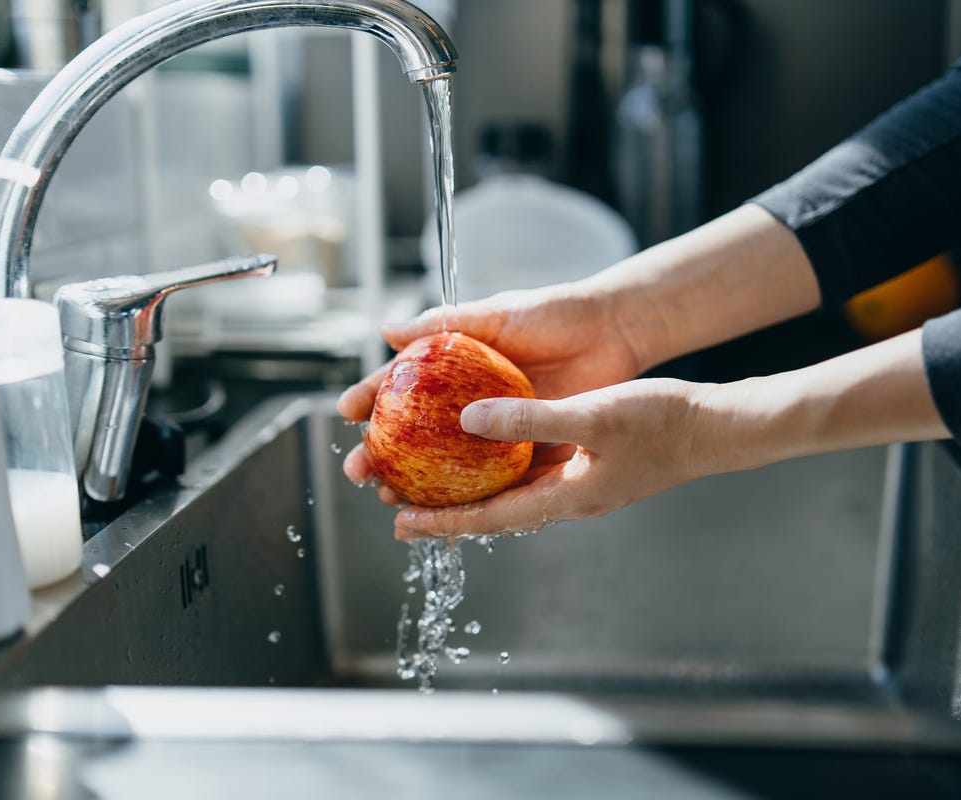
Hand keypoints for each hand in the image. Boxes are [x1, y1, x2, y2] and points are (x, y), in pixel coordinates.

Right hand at [338, 284, 645, 503]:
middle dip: (384, 454)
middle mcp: (473, 399)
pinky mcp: (531, 444)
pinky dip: (470, 494)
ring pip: (450, 462)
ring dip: (418, 483)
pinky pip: (495, 475)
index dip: (372, 398)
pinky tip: (446, 510)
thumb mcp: (498, 314)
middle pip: (418, 432)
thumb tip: (386, 330)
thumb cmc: (556, 313)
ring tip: (391, 497)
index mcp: (458, 365)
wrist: (615, 330)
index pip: (404, 384)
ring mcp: (501, 425)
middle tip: (360, 471)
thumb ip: (446, 324)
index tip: (345, 414)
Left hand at [391, 378, 711, 539]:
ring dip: (469, 488)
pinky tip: (485, 448)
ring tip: (429, 479)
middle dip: (445, 510)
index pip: (490, 519)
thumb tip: (468, 421)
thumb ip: (530, 420)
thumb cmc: (661, 424)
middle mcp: (567, 499)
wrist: (713, 428)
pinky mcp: (589, 466)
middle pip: (493, 511)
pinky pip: (532, 474)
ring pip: (511, 493)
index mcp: (566, 497)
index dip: (442, 523)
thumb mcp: (592, 415)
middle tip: (396, 501)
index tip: (399, 523)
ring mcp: (580, 485)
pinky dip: (500, 467)